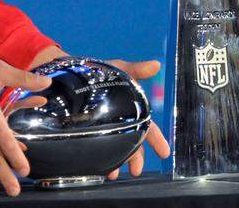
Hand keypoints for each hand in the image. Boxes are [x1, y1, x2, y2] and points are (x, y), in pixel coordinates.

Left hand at [28, 49, 171, 179]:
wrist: (74, 74)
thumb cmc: (101, 72)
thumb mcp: (120, 70)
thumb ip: (137, 69)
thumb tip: (156, 64)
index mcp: (131, 111)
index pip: (148, 127)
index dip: (156, 140)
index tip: (164, 152)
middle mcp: (120, 122)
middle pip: (132, 143)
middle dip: (136, 158)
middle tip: (136, 171)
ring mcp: (105, 128)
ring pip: (116, 150)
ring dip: (117, 162)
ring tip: (113, 173)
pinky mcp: (89, 132)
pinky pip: (97, 149)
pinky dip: (100, 160)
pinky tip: (98, 168)